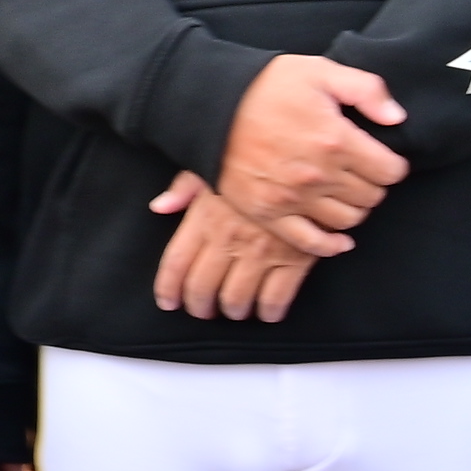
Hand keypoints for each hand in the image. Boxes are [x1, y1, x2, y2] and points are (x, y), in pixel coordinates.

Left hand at [148, 169, 319, 319]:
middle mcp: (229, 238)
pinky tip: (268, 311)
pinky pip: (277, 298)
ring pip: (237, 298)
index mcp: (205, 217)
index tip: (169, 302)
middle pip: (202, 287)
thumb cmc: (257, 159)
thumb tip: (160, 207)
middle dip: (200, 306)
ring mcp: (262, 250)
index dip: (168, 288)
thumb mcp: (216, 165)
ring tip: (236, 310)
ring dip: (234, 311)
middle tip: (204, 311)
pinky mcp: (295, 257)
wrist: (310, 158)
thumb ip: (184, 188)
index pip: (176, 263)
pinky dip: (270, 311)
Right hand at [215, 54, 407, 248]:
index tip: (380, 157)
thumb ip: (367, 90)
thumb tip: (397, 119)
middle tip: (359, 172)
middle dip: (372, 184)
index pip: (391, 171)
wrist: (207, 105)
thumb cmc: (264, 85)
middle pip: (372, 196)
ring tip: (342, 193)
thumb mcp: (320, 72)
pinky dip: (330, 245)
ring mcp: (292, 199)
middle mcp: (318, 175)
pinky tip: (338, 237)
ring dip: (353, 208)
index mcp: (336, 140)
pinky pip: (310, 242)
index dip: (391, 163)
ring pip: (348, 220)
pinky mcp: (267, 213)